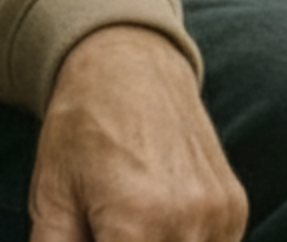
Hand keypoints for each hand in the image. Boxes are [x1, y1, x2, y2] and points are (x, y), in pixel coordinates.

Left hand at [28, 25, 246, 241]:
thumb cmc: (81, 129)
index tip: (96, 241)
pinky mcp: (234, 207)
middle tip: (108, 230)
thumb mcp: (52, 199)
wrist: (128, 61)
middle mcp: (189, 221)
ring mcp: (220, 214)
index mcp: (138, 223)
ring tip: (130, 228)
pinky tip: (155, 230)